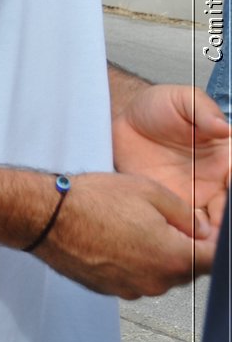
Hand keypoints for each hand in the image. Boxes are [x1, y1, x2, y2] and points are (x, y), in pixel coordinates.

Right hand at [34, 170, 214, 297]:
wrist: (45, 217)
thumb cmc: (90, 202)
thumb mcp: (149, 191)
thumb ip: (185, 213)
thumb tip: (201, 228)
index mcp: (173, 257)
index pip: (213, 258)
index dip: (211, 241)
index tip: (205, 231)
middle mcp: (155, 281)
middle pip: (186, 269)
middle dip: (182, 247)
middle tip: (161, 221)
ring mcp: (131, 289)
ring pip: (158, 274)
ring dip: (154, 255)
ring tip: (130, 227)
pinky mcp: (109, 289)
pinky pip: (133, 277)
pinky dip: (130, 262)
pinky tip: (113, 238)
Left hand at [113, 82, 230, 236]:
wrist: (120, 120)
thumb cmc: (155, 107)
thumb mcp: (181, 99)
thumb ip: (203, 111)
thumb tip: (225, 128)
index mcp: (228, 155)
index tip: (227, 191)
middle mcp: (218, 179)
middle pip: (230, 206)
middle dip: (227, 222)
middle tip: (218, 229)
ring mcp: (198, 194)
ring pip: (216, 223)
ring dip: (215, 236)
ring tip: (207, 241)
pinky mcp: (175, 205)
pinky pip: (189, 227)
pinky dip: (193, 238)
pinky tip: (189, 243)